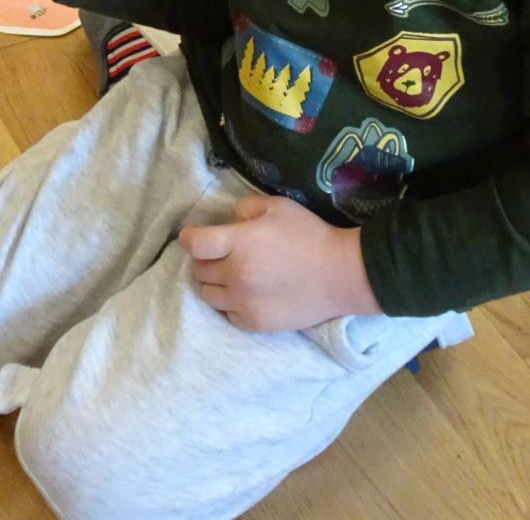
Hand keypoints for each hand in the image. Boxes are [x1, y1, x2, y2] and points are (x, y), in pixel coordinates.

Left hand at [181, 195, 378, 331]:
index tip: (194, 235)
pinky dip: (230, 303)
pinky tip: (244, 294)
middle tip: (218, 253)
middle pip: (198, 270)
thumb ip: (245, 208)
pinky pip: (227, 314)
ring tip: (230, 275)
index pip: (194, 244)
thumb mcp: (277, 206)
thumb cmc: (309, 235)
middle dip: (203, 259)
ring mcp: (244, 303)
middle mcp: (235, 275)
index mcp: (238, 244)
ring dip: (213, 283)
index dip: (188, 237)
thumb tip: (230, 221)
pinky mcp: (255, 323)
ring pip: (208, 295)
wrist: (340, 275)